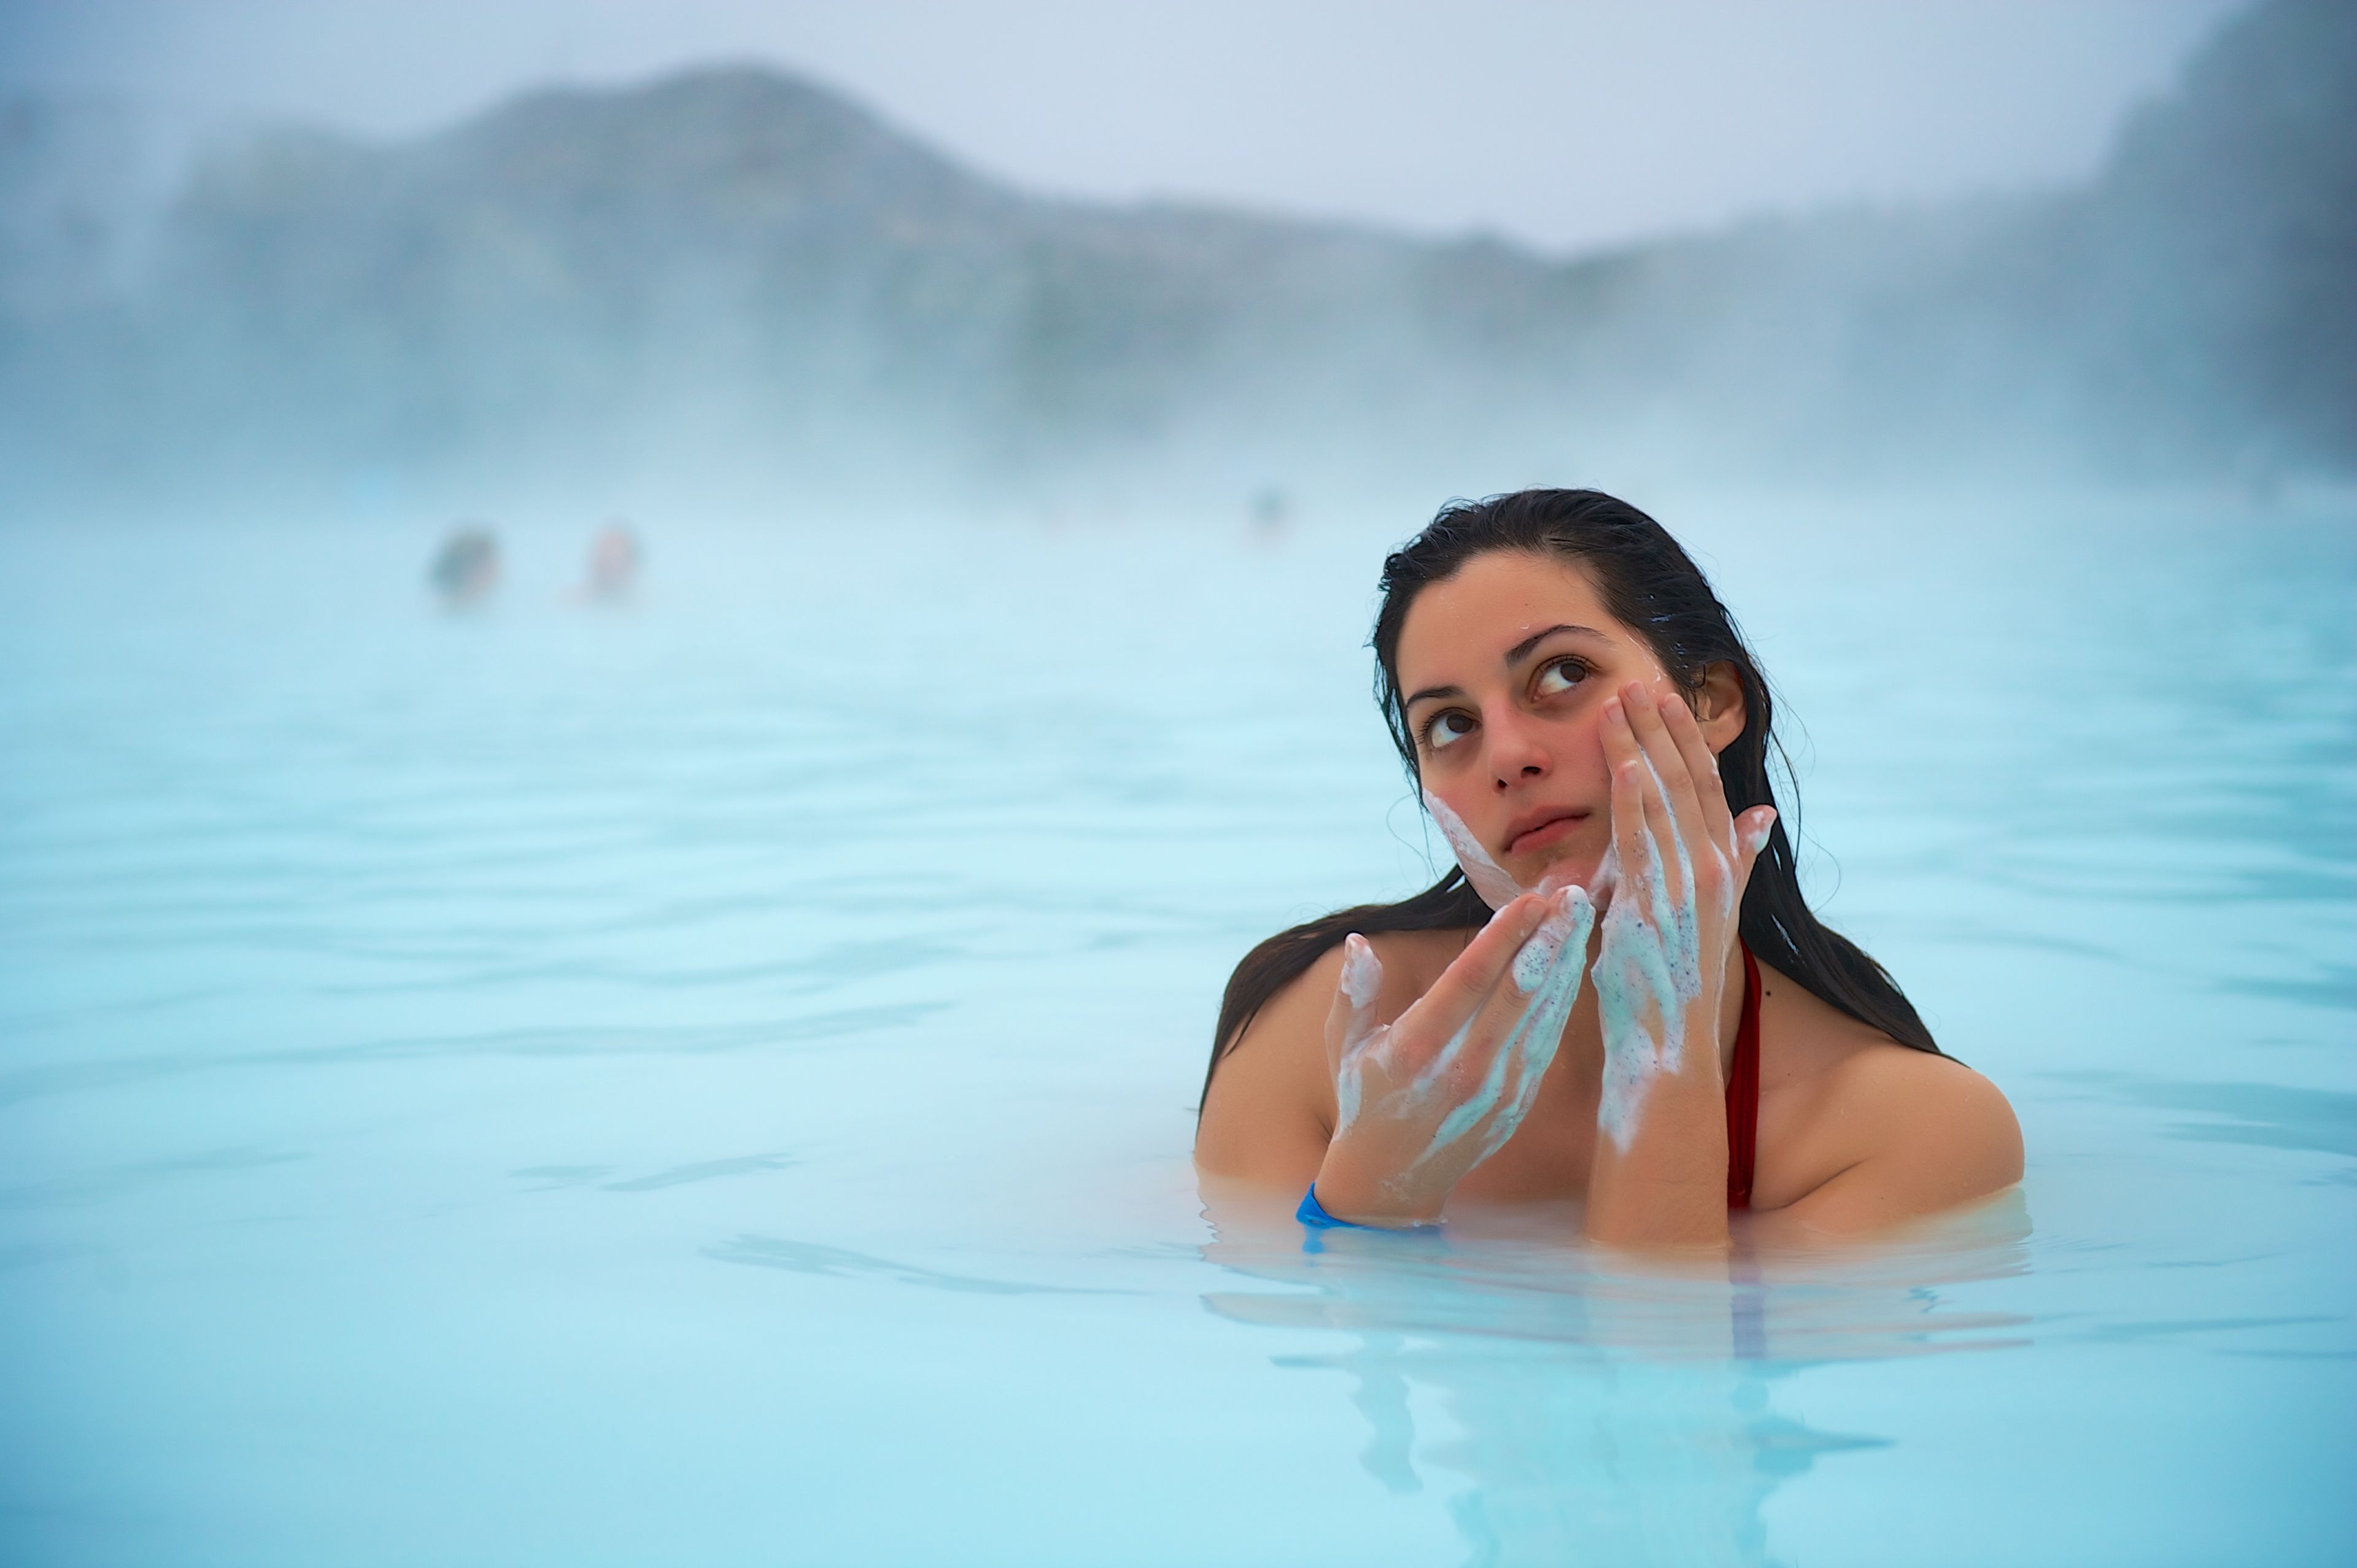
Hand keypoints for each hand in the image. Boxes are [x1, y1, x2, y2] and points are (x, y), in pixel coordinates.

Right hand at [1314, 885, 1594, 1224]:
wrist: (1392, 1180)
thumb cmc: (1365, 1100)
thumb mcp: (1344, 1047)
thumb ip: (1353, 995)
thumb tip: (1357, 943)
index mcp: (1414, 1049)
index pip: (1469, 980)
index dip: (1504, 935)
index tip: (1531, 898)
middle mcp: (1460, 1069)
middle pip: (1517, 992)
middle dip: (1550, 938)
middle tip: (1573, 894)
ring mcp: (1495, 1089)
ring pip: (1541, 1014)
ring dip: (1566, 962)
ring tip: (1581, 916)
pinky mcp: (1517, 1103)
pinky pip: (1546, 1041)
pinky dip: (1563, 1000)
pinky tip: (1573, 964)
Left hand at [1592, 680, 1775, 1149]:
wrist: (1668, 1051)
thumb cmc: (1672, 986)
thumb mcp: (1708, 915)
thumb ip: (1732, 861)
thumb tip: (1759, 817)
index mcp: (1720, 871)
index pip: (1704, 790)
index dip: (1686, 741)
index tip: (1664, 698)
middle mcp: (1712, 873)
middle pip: (1687, 784)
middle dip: (1662, 729)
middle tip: (1637, 680)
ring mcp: (1688, 890)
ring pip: (1664, 802)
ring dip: (1642, 748)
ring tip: (1619, 701)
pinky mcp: (1656, 908)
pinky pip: (1643, 843)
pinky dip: (1635, 799)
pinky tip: (1624, 761)